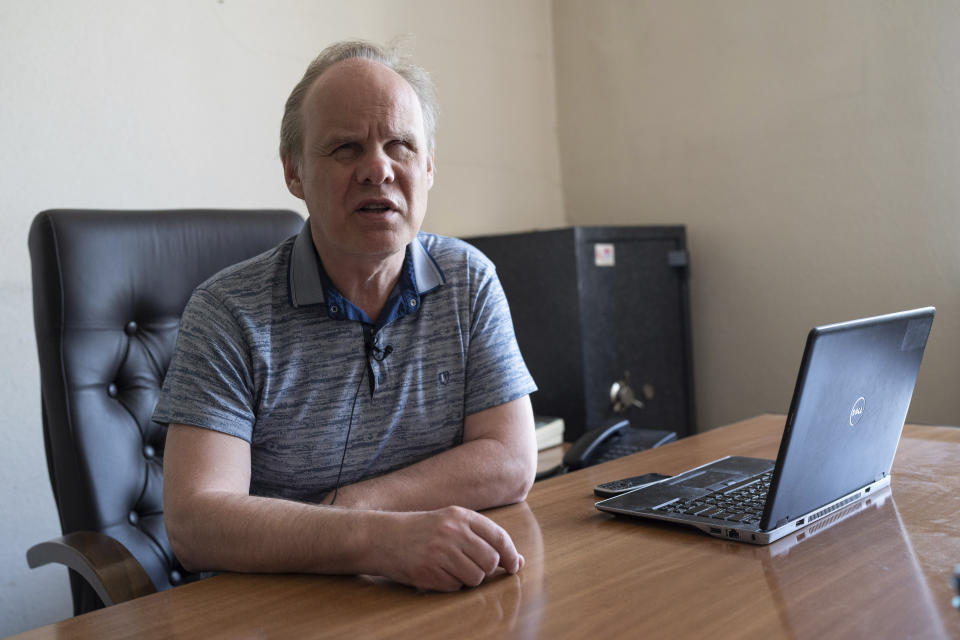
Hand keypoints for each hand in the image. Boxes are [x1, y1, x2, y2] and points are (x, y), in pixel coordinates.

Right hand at [376, 506, 523, 591]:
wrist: (381, 537)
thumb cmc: (421, 530)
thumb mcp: (450, 522)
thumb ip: (482, 537)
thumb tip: (516, 560)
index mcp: (460, 515)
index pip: (498, 537)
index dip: (510, 554)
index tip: (514, 565)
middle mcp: (452, 532)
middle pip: (490, 561)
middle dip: (487, 569)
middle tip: (473, 565)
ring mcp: (440, 553)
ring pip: (475, 577)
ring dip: (469, 578)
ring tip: (452, 567)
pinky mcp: (428, 572)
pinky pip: (455, 587)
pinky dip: (451, 584)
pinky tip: (437, 572)